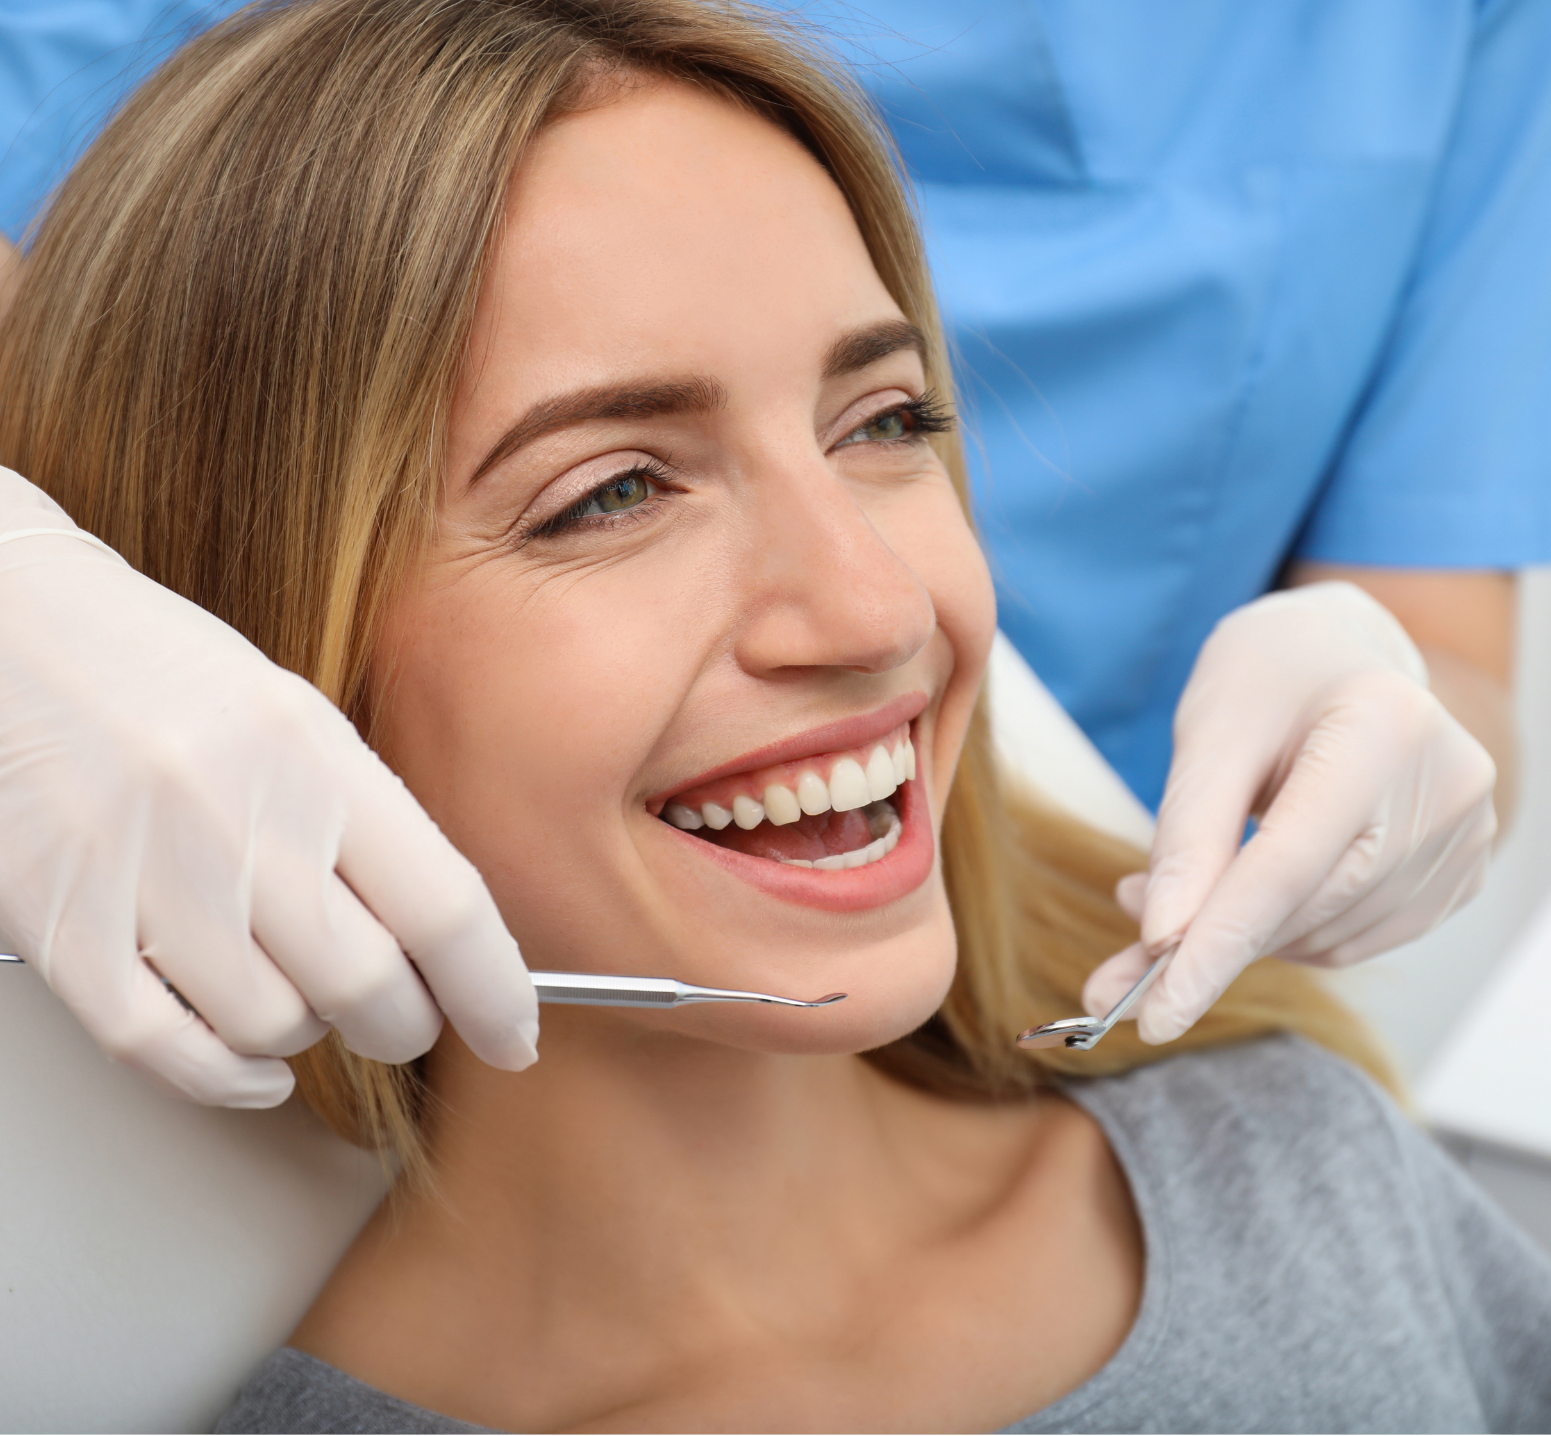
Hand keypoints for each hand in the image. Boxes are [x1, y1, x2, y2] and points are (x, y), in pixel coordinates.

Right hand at [0, 468, 537, 1106]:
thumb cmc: (159, 670)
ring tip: (301, 997)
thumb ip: (366, 820)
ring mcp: (142, 876)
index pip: (444, 907)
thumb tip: (444, 943)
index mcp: (313, 753)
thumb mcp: (292, 715)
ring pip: (275, 1026)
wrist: (6, 626)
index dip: (495, 991)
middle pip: (371, 985)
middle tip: (404, 1017)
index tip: (514, 1033)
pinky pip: (165, 1050)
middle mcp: (236, 816)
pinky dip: (223, 1078)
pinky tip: (248, 1063)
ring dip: (309, 1036)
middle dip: (407, 1025)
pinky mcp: (59, 925)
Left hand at [1083, 581, 1496, 1043]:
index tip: (1154, 1011)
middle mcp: (1446, 786)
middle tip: (1118, 971)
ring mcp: (1463, 836)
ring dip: (1240, 939)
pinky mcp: (1456, 874)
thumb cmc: (1266, 680)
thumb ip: (1186, 836)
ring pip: (1326, 937)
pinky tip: (1246, 894)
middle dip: (1207, 948)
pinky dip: (1283, 934)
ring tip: (1180, 898)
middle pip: (1308, 905)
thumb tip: (1162, 939)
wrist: (1333, 656)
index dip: (1216, 945)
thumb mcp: (1207, 736)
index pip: (1288, 865)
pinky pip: (1351, 939)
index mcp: (1384, 726)